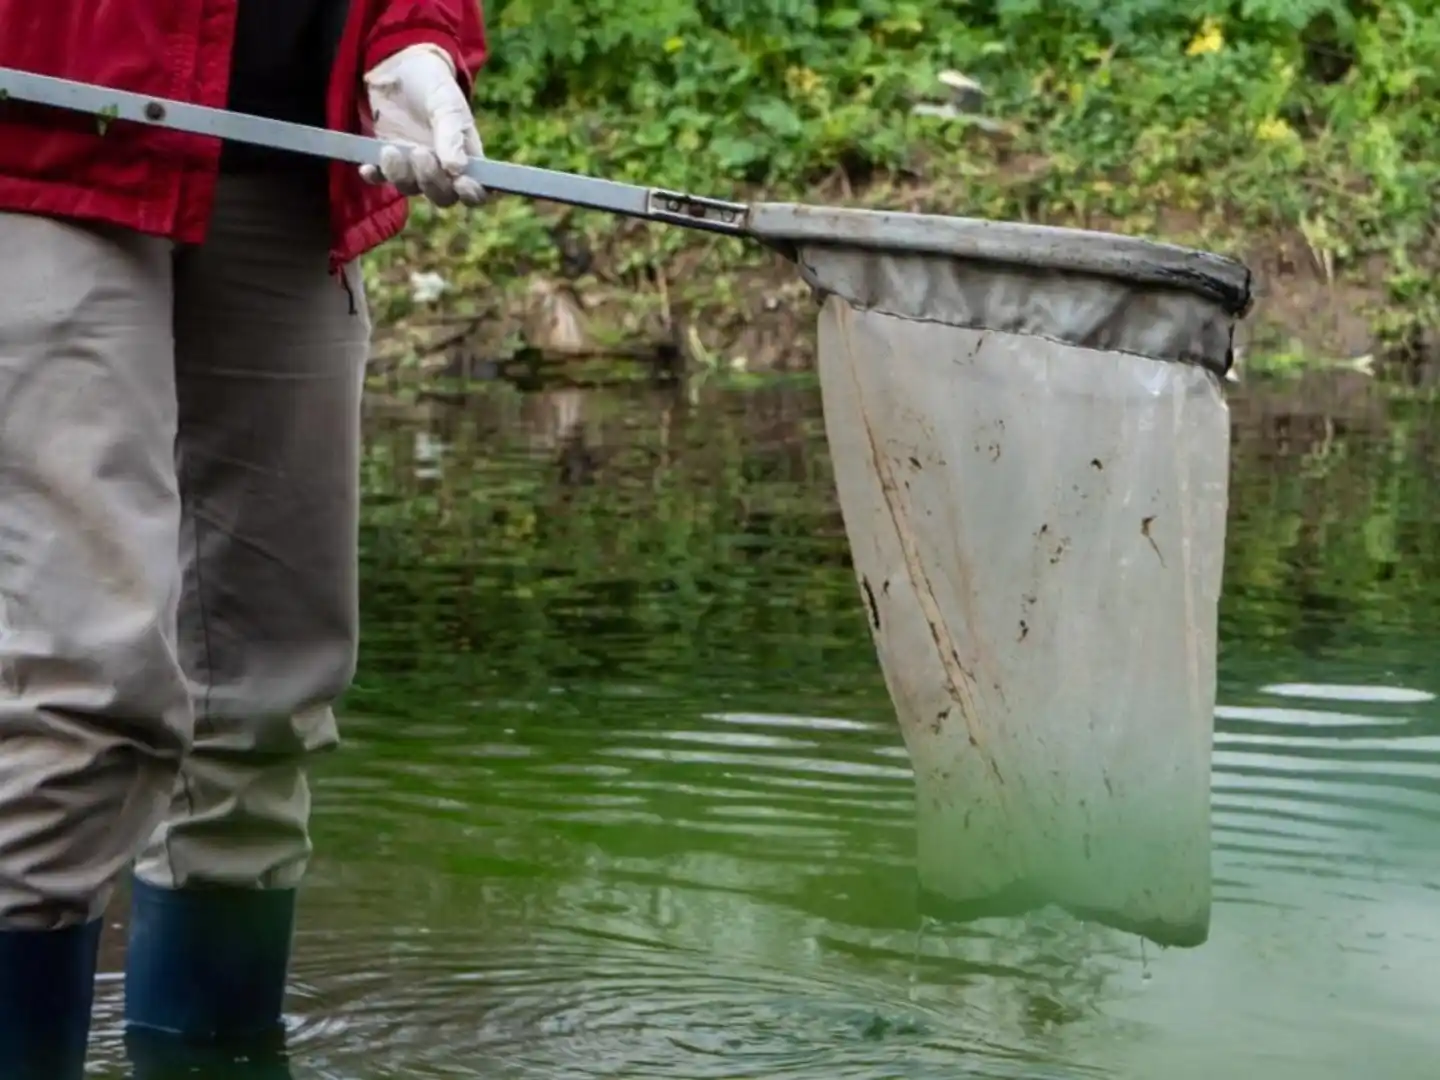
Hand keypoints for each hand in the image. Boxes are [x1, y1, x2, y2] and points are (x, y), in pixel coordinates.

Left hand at [360, 44, 485, 207]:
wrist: (400, 66)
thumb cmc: (433, 83)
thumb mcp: (446, 103)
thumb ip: (451, 134)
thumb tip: (457, 169)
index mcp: (467, 156)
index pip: (478, 190)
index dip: (473, 195)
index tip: (461, 182)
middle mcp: (443, 168)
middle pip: (443, 196)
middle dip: (431, 181)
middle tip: (419, 153)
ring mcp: (415, 166)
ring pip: (411, 189)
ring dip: (400, 175)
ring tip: (391, 149)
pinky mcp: (390, 160)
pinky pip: (382, 178)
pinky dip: (375, 176)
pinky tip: (368, 168)